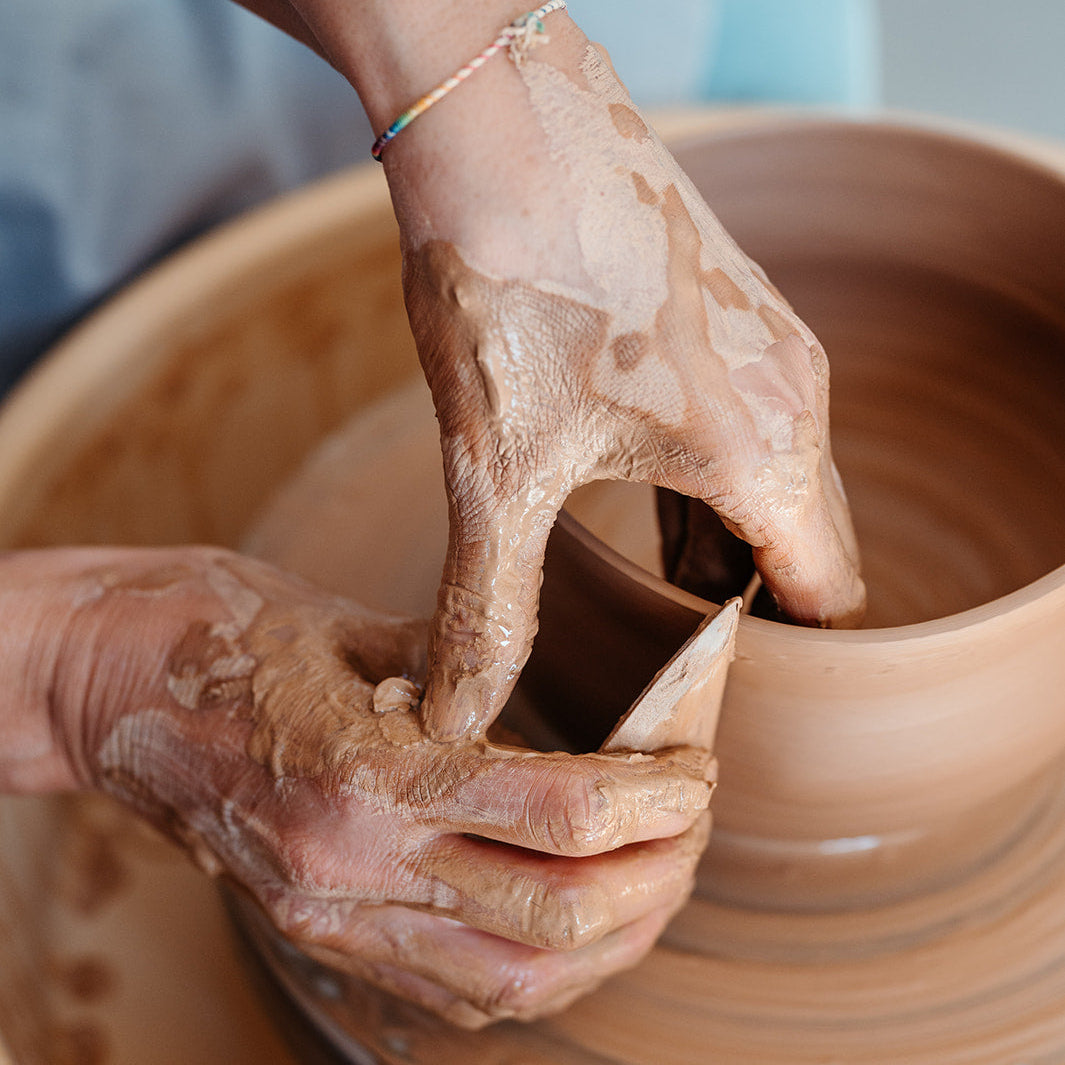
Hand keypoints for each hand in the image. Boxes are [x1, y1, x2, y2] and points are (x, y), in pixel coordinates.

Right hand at [24, 547, 711, 1026]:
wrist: (110, 690)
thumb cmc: (227, 634)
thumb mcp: (356, 626)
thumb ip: (467, 671)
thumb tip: (571, 691)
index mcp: (366, 772)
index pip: (555, 814)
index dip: (652, 797)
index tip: (697, 769)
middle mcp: (353, 868)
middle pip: (556, 917)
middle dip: (658, 878)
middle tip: (696, 824)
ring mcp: (333, 919)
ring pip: (517, 980)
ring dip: (614, 941)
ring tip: (660, 880)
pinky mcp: (322, 937)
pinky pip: (458, 992)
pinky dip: (542, 969)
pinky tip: (578, 923)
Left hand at [378, 20, 864, 738]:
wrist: (500, 118)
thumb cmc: (509, 281)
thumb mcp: (494, 467)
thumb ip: (489, 606)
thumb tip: (459, 715)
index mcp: (766, 455)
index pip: (827, 601)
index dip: (782, 660)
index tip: (717, 689)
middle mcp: (797, 398)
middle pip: (809, 544)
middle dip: (749, 607)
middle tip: (670, 653)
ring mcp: (774, 344)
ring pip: (781, 480)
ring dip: (728, 540)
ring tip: (653, 587)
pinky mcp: (736, 309)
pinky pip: (755, 422)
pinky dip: (716, 477)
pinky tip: (646, 490)